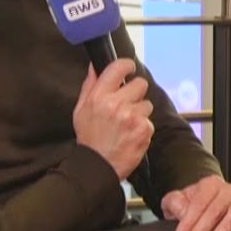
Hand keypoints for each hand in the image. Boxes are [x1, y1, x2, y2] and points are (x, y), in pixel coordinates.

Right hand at [73, 60, 152, 179]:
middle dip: (135, 93)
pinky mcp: (144, 129)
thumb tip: (95, 65)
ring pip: (147, 103)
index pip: (119, 67)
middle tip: (127, 105)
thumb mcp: (81, 109)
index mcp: (99, 96)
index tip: (129, 69)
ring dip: (140, 112)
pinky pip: (149, 121)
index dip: (127, 66)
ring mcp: (132, 116)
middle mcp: (116, 104)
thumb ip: (90, 85)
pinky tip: (131, 134)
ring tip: (127, 124)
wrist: (98, 165)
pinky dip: (143, 127)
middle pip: (140, 84)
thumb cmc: (90, 137)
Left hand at [162, 176, 230, 230]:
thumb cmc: (191, 206)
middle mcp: (226, 191)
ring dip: (226, 226)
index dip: (187, 223)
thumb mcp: (175, 202)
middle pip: (215, 210)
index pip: (198, 204)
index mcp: (208, 185)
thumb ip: (174, 203)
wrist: (204, 208)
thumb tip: (183, 212)